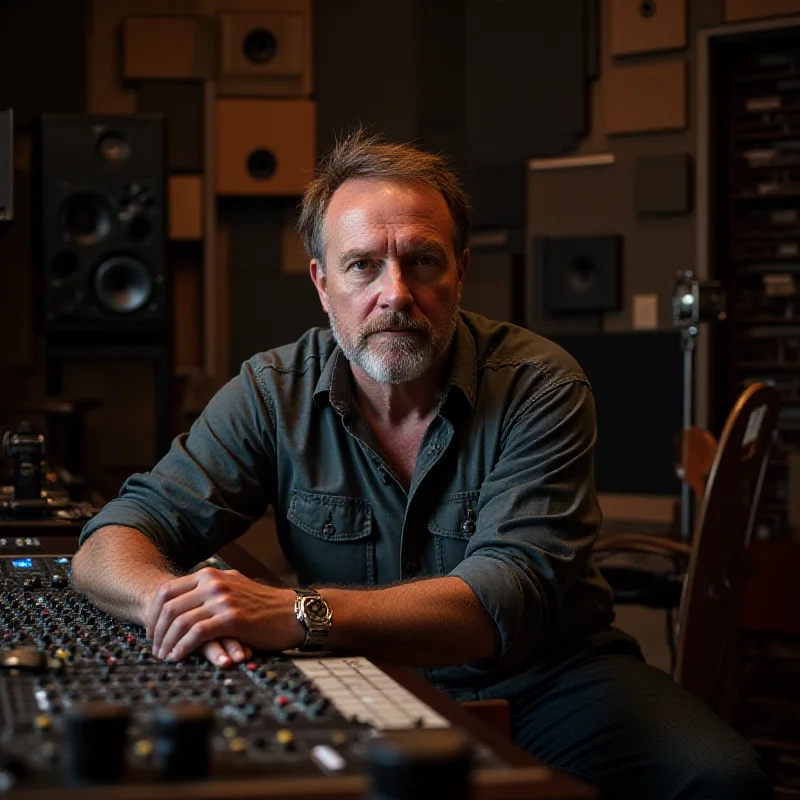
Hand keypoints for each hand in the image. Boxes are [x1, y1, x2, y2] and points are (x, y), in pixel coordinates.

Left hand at [146, 568, 303, 664]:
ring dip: (167, 643)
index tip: (152, 632)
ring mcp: (222, 600)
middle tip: (155, 648)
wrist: (292, 612)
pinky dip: (182, 648)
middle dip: (156, 631)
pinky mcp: (231, 618)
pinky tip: (179, 657)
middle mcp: (213, 583)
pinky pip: (196, 634)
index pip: (167, 591)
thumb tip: (186, 601)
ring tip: (164, 656)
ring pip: (179, 621)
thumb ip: (210, 589)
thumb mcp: (233, 587)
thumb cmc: (263, 605)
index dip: (153, 614)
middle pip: (169, 607)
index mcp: (211, 574)